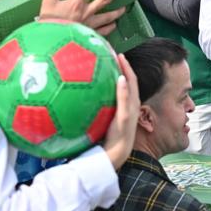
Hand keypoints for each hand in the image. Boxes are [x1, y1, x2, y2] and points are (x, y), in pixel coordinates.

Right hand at [39, 0, 128, 35]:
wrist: (51, 43)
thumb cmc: (49, 23)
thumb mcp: (46, 4)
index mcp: (77, 3)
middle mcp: (87, 12)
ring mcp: (91, 25)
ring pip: (108, 17)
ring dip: (117, 11)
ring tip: (124, 8)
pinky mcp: (91, 36)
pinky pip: (104, 32)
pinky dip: (110, 28)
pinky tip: (114, 25)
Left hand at [101, 52, 139, 169]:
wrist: (112, 157)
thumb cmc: (105, 142)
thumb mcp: (101, 123)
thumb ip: (96, 111)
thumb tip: (78, 99)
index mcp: (126, 107)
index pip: (128, 84)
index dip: (124, 70)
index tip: (115, 57)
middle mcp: (131, 107)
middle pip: (132, 82)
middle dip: (127, 66)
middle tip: (118, 53)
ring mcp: (130, 113)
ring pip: (132, 88)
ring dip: (128, 72)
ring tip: (121, 59)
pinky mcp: (125, 120)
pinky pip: (125, 102)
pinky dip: (124, 90)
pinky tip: (120, 78)